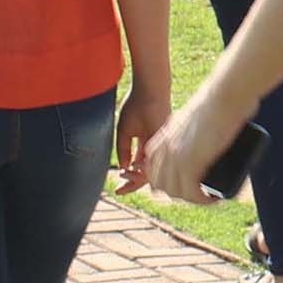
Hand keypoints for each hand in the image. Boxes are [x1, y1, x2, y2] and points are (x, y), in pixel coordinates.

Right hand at [114, 76, 169, 190]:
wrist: (148, 92)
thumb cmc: (136, 106)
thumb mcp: (124, 131)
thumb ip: (124, 150)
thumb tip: (124, 168)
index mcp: (147, 143)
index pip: (140, 167)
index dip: (129, 178)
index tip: (118, 187)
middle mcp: (156, 147)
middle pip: (146, 173)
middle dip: (132, 184)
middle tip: (120, 191)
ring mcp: (161, 147)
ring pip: (152, 172)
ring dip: (135, 178)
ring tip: (124, 175)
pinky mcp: (164, 144)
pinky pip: (156, 163)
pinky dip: (143, 170)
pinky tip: (132, 169)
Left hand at [148, 94, 245, 206]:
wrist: (225, 94)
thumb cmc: (219, 100)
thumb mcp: (196, 116)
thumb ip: (194, 129)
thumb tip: (208, 136)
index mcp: (164, 136)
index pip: (154, 168)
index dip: (166, 181)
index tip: (184, 185)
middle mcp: (166, 148)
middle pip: (161, 184)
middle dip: (178, 193)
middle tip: (199, 194)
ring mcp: (176, 156)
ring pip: (174, 192)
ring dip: (192, 199)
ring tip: (209, 197)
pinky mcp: (190, 163)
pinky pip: (191, 193)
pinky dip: (202, 200)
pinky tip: (213, 199)